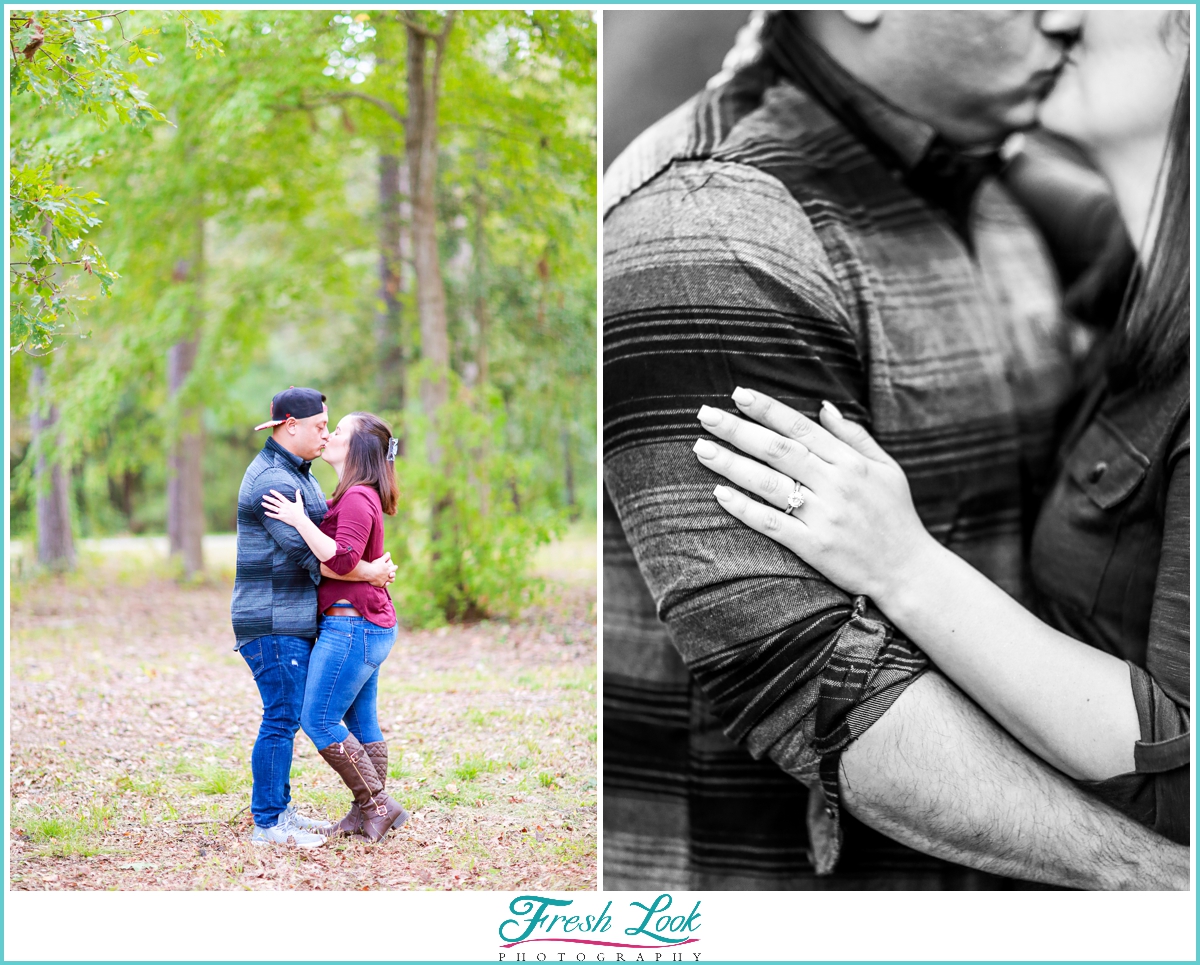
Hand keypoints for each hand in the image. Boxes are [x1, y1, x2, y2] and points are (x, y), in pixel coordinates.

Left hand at [262, 488, 307, 528]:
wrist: (300, 521)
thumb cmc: (300, 512)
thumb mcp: (299, 503)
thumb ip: (298, 496)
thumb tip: (298, 489)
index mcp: (288, 503)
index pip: (280, 497)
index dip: (275, 493)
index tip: (270, 491)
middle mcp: (284, 507)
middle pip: (275, 502)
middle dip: (269, 498)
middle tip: (263, 496)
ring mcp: (282, 512)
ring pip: (273, 508)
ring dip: (267, 505)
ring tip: (262, 503)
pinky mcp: (281, 518)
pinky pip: (274, 516)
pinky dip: (270, 514)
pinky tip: (265, 513)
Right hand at [366, 552, 396, 587]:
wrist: (369, 573)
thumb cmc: (374, 565)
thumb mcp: (380, 559)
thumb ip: (386, 556)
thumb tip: (389, 553)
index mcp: (388, 568)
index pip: (394, 568)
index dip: (395, 567)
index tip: (395, 566)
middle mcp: (387, 574)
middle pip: (393, 575)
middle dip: (393, 574)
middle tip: (392, 573)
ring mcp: (384, 580)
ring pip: (391, 580)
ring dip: (391, 579)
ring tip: (390, 579)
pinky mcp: (380, 584)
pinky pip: (384, 585)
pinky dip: (385, 584)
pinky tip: (385, 583)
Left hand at [691, 388, 935, 602]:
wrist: (909, 571)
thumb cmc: (896, 516)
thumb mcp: (885, 468)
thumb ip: (853, 436)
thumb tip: (823, 405)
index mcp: (851, 462)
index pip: (800, 428)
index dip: (768, 409)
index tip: (738, 394)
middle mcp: (836, 485)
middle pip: (778, 450)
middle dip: (738, 429)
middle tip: (705, 414)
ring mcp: (824, 516)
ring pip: (769, 483)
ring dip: (732, 464)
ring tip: (702, 448)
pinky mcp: (814, 546)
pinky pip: (772, 523)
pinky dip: (744, 507)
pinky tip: (719, 493)